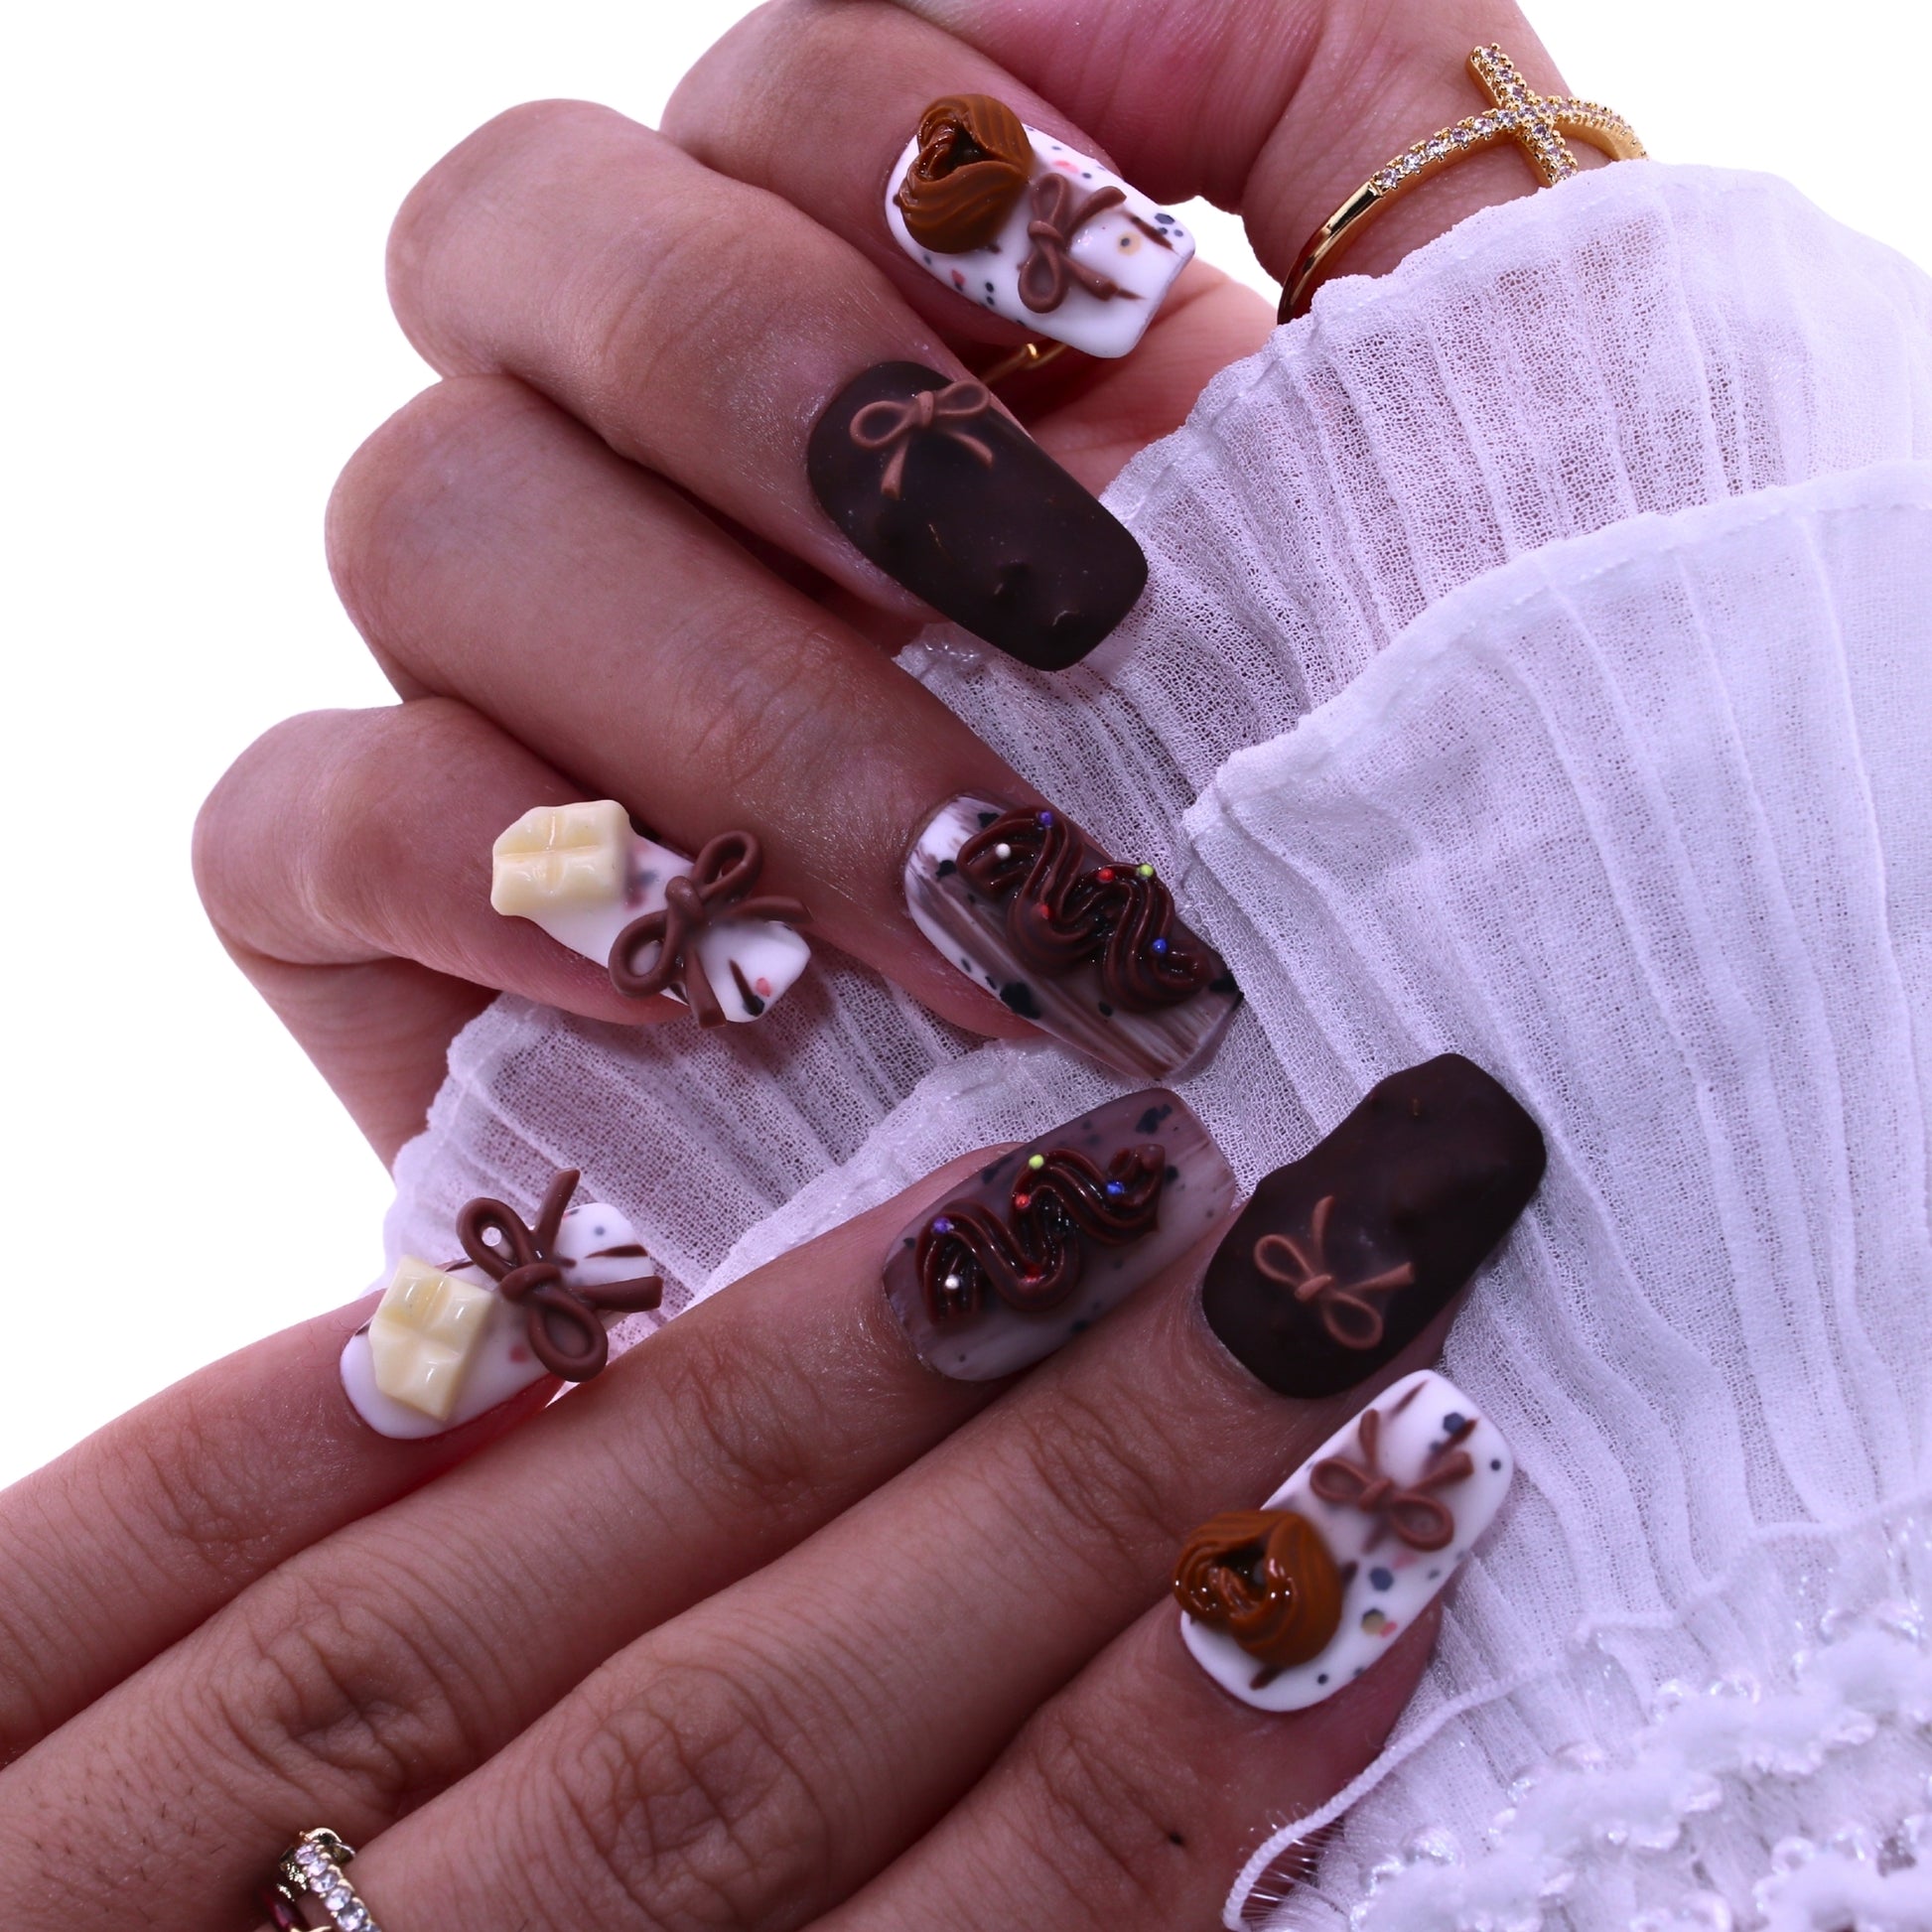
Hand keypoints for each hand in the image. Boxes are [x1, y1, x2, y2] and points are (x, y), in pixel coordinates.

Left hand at [0, 1114, 1480, 1931]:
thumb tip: (1123, 1761)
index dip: (1181, 1748)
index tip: (1389, 1504)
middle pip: (732, 1767)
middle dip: (1062, 1495)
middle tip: (1289, 1257)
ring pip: (456, 1642)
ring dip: (773, 1402)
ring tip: (1026, 1207)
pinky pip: (96, 1567)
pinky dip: (314, 1422)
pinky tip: (525, 1289)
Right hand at [193, 0, 1588, 1159]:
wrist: (1297, 1175)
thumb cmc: (1414, 799)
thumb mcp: (1465, 415)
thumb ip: (1333, 100)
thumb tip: (1059, 31)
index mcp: (880, 337)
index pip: (762, 84)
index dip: (902, 159)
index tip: (1127, 332)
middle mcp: (651, 475)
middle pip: (519, 235)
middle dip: (779, 395)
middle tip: (1069, 622)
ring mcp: (499, 687)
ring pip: (417, 514)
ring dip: (715, 696)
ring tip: (984, 904)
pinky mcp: (396, 931)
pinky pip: (287, 818)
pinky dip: (481, 870)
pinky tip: (709, 978)